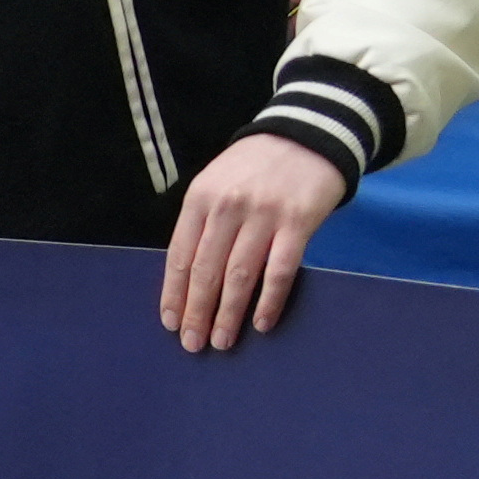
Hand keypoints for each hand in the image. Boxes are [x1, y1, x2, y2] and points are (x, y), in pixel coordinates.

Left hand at [158, 134, 349, 354]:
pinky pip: (280, 271)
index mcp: (200, 198)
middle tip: (193, 344)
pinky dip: (269, 301)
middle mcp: (227, 206)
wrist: (308, 134)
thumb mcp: (216, 182)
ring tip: (222, 341)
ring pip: (239, 275)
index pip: (180, 256)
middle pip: (206, 271)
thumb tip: (187, 277)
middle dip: (197, 312)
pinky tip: (261, 323)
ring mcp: (263, 214)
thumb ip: (202, 222)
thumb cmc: (255, 166)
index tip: (170, 323)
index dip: (174, 294)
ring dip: (228, 314)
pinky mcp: (298, 222)